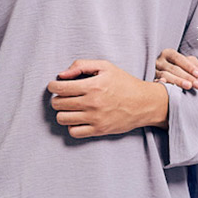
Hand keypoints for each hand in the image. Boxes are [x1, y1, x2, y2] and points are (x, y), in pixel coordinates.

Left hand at [47, 57, 168, 135]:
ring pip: (63, 119)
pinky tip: (77, 119)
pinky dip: (72, 126)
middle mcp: (92, 103)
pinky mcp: (99, 130)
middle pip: (58, 104)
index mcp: (92, 86)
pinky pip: (74, 132)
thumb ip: (81, 65)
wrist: (144, 103)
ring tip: (69, 108)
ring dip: (62, 112)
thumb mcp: (105, 66)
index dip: (52, 86)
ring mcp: (95, 119)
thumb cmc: (124, 83)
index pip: (59, 88)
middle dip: (57, 98)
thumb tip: (61, 75)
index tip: (55, 86)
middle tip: (64, 96)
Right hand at [155, 48, 197, 90]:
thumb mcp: (185, 62)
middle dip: (187, 76)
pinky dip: (161, 85)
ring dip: (178, 81)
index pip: (179, 59)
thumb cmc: (178, 68)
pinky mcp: (150, 80)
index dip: (189, 66)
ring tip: (188, 86)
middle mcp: (159, 61)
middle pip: (173, 68)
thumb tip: (196, 74)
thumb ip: (191, 64)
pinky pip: (155, 83)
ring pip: (165, 76)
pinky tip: (168, 89)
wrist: (164, 74)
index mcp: (168, 53)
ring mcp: (153, 71)